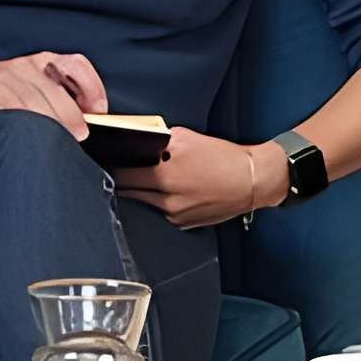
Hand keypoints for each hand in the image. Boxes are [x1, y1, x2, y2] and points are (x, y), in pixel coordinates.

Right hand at [0, 51, 109, 139]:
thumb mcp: (31, 83)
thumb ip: (57, 98)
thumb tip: (82, 123)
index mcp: (42, 62)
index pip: (77, 65)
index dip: (92, 87)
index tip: (98, 108)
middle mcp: (26, 67)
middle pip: (56, 95)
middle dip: (69, 118)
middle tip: (76, 134)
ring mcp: (6, 79)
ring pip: (34, 106)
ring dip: (47, 127)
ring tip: (52, 139)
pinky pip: (11, 111)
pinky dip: (22, 125)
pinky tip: (25, 134)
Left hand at [115, 127, 280, 230]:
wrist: (250, 180)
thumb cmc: (224, 158)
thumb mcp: (187, 138)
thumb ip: (160, 140)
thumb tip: (141, 142)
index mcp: (164, 174)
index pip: (122, 175)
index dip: (113, 168)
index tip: (109, 163)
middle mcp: (166, 197)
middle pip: (128, 192)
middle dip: (124, 181)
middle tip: (123, 171)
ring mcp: (173, 213)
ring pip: (144, 202)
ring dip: (143, 191)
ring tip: (154, 179)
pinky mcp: (182, 223)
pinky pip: (161, 211)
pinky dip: (162, 201)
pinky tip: (174, 191)